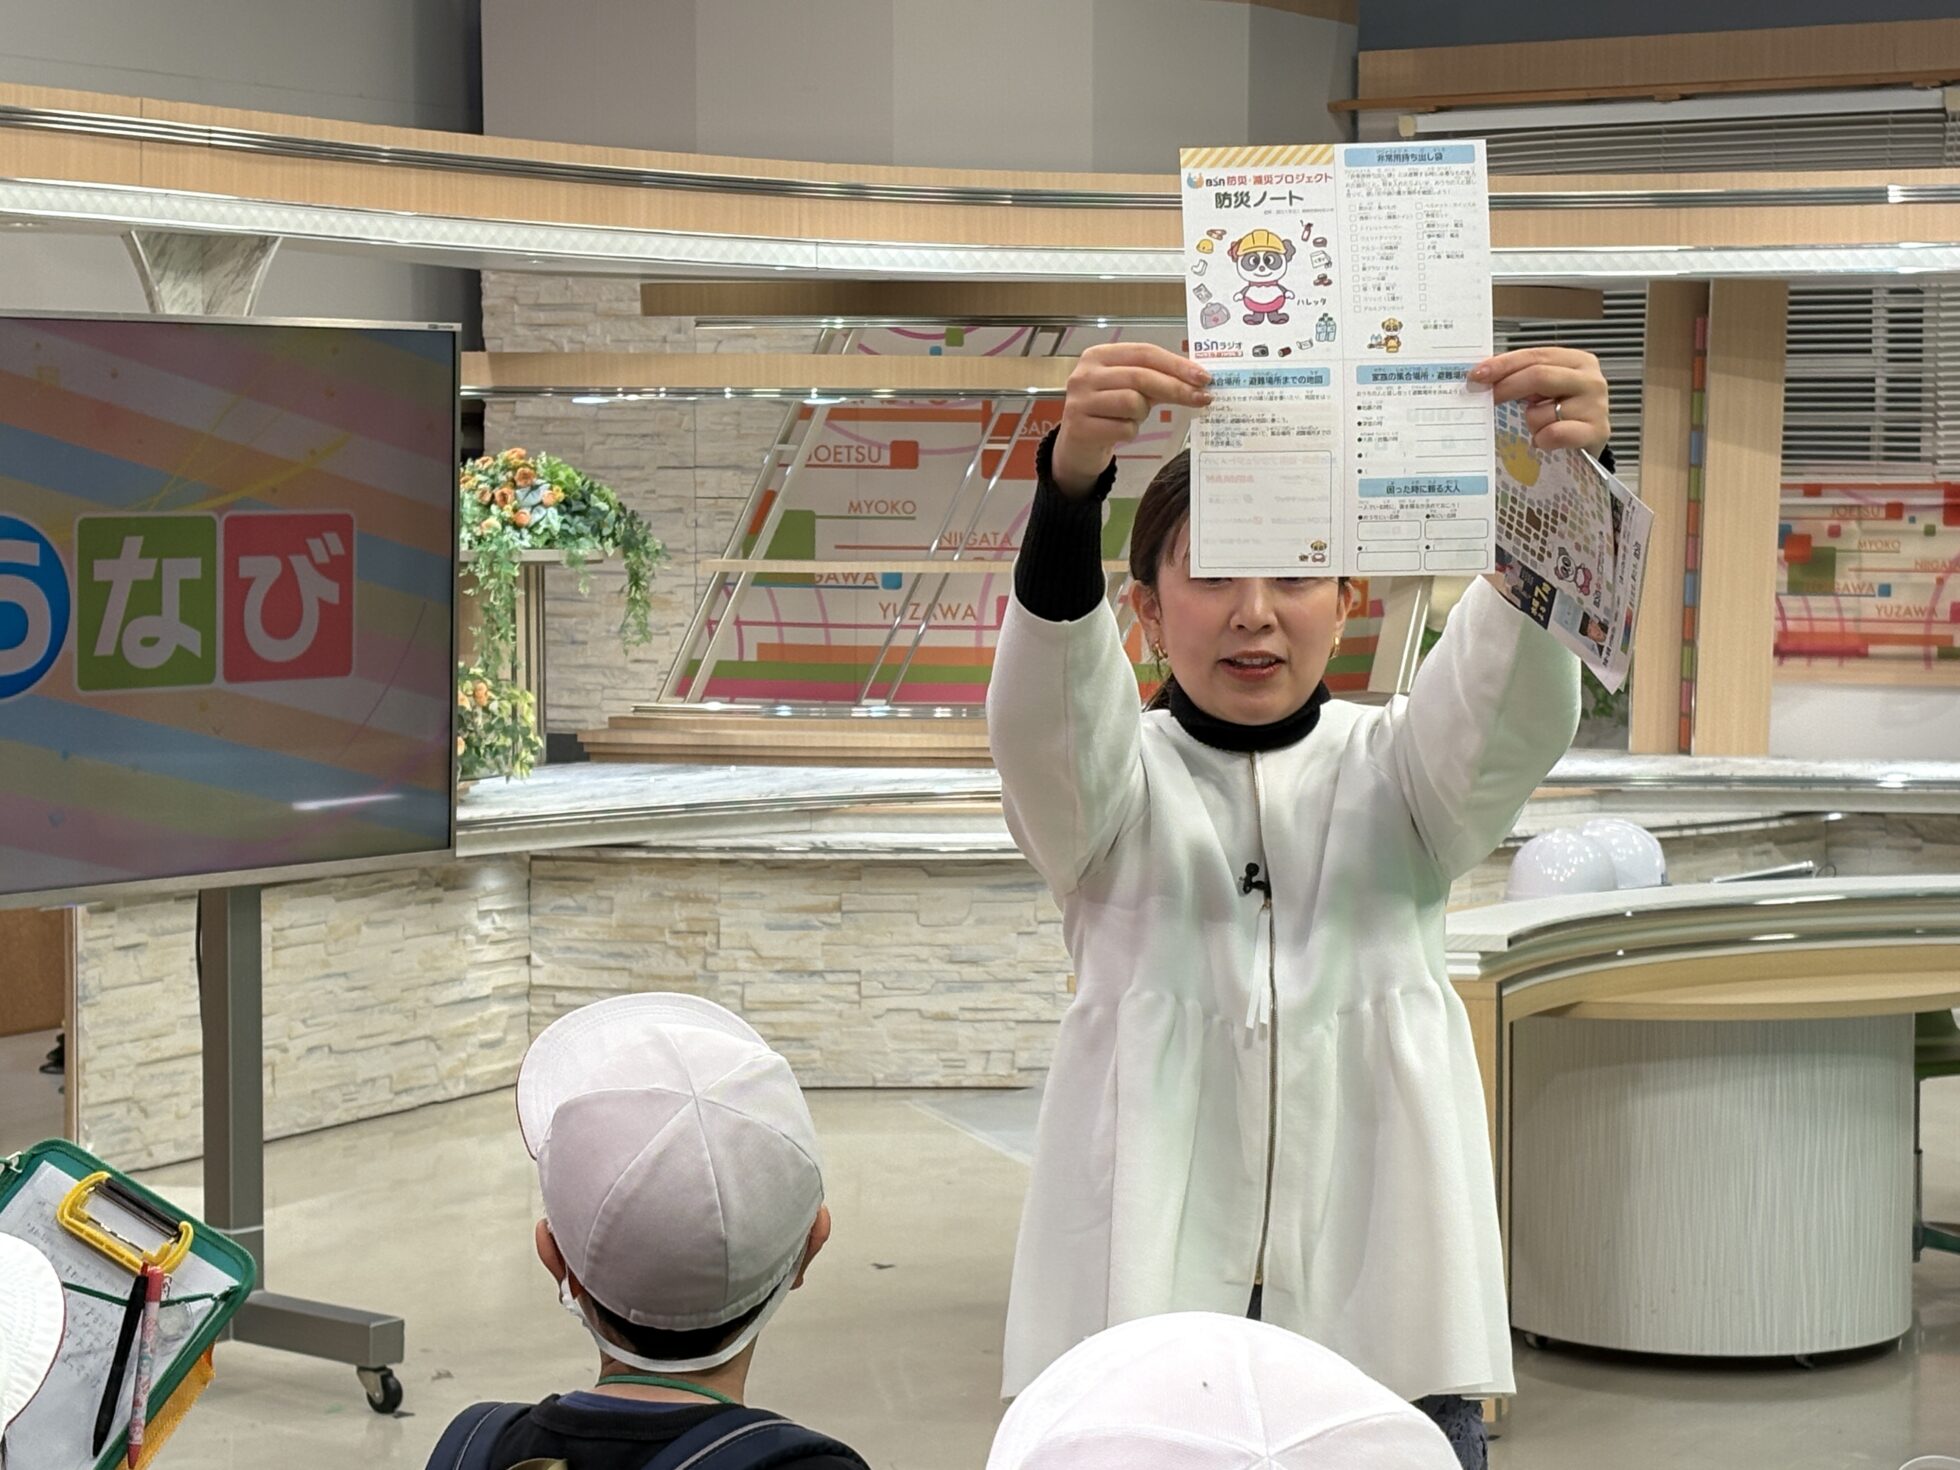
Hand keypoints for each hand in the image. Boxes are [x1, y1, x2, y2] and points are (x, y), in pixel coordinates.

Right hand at [1052, 343, 1211, 494]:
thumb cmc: (1108, 412)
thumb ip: (1157, 378)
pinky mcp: (1080, 428)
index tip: (1203, 377)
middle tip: (1202, 398)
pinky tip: (1118, 431)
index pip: (1144, 353)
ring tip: (1131, 417)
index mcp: (1099, 356)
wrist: (1077, 447)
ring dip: (1142, 414)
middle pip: (1142, 376)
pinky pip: (1124, 428)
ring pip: (1133, 402)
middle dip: (1176, 388)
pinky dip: (1130, 432)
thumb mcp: (1130, 388)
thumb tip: (1197, 379)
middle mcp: (1085, 374)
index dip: (1176, 364)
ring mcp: (1080, 401)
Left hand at [1471, 347, 1610, 453]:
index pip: (1535, 355)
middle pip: (1539, 376)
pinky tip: (1544, 441)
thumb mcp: (1543, 392)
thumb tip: (1481, 376)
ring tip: (1538, 427)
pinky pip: (1554, 434)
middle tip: (1486, 400)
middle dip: (1506, 388)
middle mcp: (1590, 380)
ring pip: (1543, 411)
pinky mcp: (1596, 432)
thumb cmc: (1562, 416)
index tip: (1476, 375)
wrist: (1587, 447)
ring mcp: (1596, 406)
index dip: (1503, 364)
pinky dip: (1542, 440)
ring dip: (1530, 423)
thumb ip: (1521, 378)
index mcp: (1577, 361)